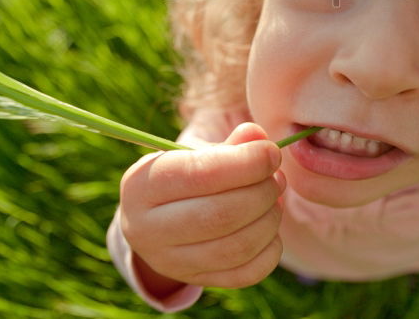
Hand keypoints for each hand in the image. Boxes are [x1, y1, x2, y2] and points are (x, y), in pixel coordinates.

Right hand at [119, 122, 285, 291]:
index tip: (272, 153)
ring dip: (269, 219)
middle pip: (220, 215)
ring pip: (236, 247)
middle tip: (276, 177)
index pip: (200, 174)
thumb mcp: (196, 151)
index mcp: (141, 185)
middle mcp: (146, 229)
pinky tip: (270, 227)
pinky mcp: (196, 280)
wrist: (157, 218)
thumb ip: (231, 144)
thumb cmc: (183, 173)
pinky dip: (270, 249)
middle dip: (262, 193)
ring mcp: (170, 262)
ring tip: (275, 199)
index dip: (245, 163)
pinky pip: (246, 273)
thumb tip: (258, 137)